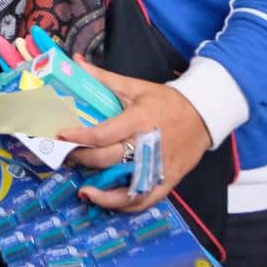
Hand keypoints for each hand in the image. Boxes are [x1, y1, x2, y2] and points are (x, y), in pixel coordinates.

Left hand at [58, 59, 211, 213]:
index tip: (62, 137)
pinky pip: (146, 200)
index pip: (104, 134)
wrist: (204, 114)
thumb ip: (104, 78)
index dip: (80, 138)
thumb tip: (76, 61)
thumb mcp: (136, 86)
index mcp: (139, 120)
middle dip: (84, 160)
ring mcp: (160, 166)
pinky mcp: (169, 180)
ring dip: (104, 194)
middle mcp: (148, 145)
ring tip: (85, 192)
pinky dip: (127, 206)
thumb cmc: (167, 100)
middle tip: (69, 158)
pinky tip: (110, 202)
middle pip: (110, 159)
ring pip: (129, 188)